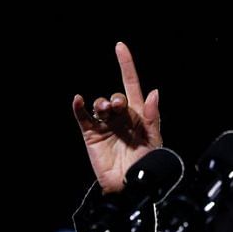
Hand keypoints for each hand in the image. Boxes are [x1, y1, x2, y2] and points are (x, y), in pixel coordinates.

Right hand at [72, 42, 161, 193]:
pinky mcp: (91, 135)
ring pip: (99, 104)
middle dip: (116, 98)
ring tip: (105, 110)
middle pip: (116, 97)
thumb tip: (154, 92)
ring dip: (101, 103)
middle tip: (117, 106)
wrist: (131, 185)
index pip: (131, 84)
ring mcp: (105, 125)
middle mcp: (121, 117)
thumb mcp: (154, 139)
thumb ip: (153, 116)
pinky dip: (79, 107)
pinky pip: (83, 117)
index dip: (126, 65)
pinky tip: (78, 100)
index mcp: (138, 114)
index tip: (120, 47)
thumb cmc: (148, 163)